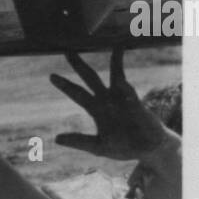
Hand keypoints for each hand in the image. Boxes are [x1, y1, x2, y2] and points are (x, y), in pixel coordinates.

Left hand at [50, 47, 169, 158]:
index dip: (65, 85)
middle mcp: (108, 100)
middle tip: (68, 51)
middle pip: (91, 78)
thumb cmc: (123, 148)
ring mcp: (123, 100)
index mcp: (96, 109)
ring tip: (116, 47)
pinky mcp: (137, 106)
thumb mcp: (98, 147)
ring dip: (116, 61)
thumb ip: (79, 141)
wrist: (147, 151)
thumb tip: (56, 139)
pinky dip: (126, 89)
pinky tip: (121, 83)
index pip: (77, 94)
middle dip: (79, 65)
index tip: (51, 76)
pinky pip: (130, 95)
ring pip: (117, 76)